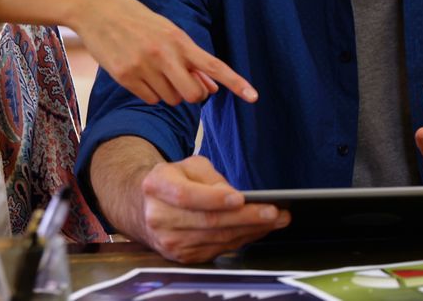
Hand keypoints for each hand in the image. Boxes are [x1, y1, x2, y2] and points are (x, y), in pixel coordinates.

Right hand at [71, 0, 258, 105]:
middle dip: (193, 94)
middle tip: (184, 81)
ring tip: (154, 68)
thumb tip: (212, 88)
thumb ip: (191, 60)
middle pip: (193, 95)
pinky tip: (140, 73)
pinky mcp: (124, 76)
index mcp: (179, 40)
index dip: (236, 82)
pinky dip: (151, 92)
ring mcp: (143, 66)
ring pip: (171, 99)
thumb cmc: (140, 22)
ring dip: (169, 91)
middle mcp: (163, 54)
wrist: (97, 10)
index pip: (214, 65)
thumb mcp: (169, 33)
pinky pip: (150, 99)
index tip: (254, 97)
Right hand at [137, 156, 289, 262]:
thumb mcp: (188, 166)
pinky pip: (218, 249)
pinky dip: (242, 239)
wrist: (145, 206)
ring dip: (251, 230)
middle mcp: (159, 217)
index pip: (186, 196)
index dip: (214, 198)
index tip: (241, 198)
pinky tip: (260, 229)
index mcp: (156, 186)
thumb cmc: (174, 180)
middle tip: (274, 211)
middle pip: (207, 221)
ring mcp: (169, 241)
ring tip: (277, 219)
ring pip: (216, 238)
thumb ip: (210, 177)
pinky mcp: (182, 256)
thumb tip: (233, 197)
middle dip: (246, 217)